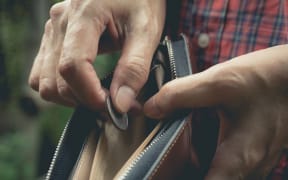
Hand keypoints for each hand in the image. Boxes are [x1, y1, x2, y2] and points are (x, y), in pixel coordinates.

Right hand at [29, 0, 165, 111]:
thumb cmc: (141, 1)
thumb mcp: (146, 31)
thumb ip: (134, 68)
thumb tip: (120, 104)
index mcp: (84, 15)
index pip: (72, 67)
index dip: (91, 95)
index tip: (113, 107)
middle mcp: (60, 22)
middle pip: (55, 80)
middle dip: (84, 100)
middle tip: (113, 104)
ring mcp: (53, 30)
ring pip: (44, 81)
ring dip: (70, 97)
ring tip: (98, 95)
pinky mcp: (53, 38)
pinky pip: (42, 73)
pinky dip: (60, 87)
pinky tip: (83, 84)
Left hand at [144, 45, 287, 178]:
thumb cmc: (270, 80)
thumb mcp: (219, 82)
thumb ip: (180, 95)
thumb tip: (151, 108)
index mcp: (237, 158)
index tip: (159, 175)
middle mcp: (247, 167)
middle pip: (208, 179)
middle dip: (180, 170)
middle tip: (160, 157)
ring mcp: (252, 160)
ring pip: (216, 172)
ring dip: (192, 160)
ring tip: (173, 145)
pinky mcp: (253, 149)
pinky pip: (225, 160)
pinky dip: (205, 151)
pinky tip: (195, 132)